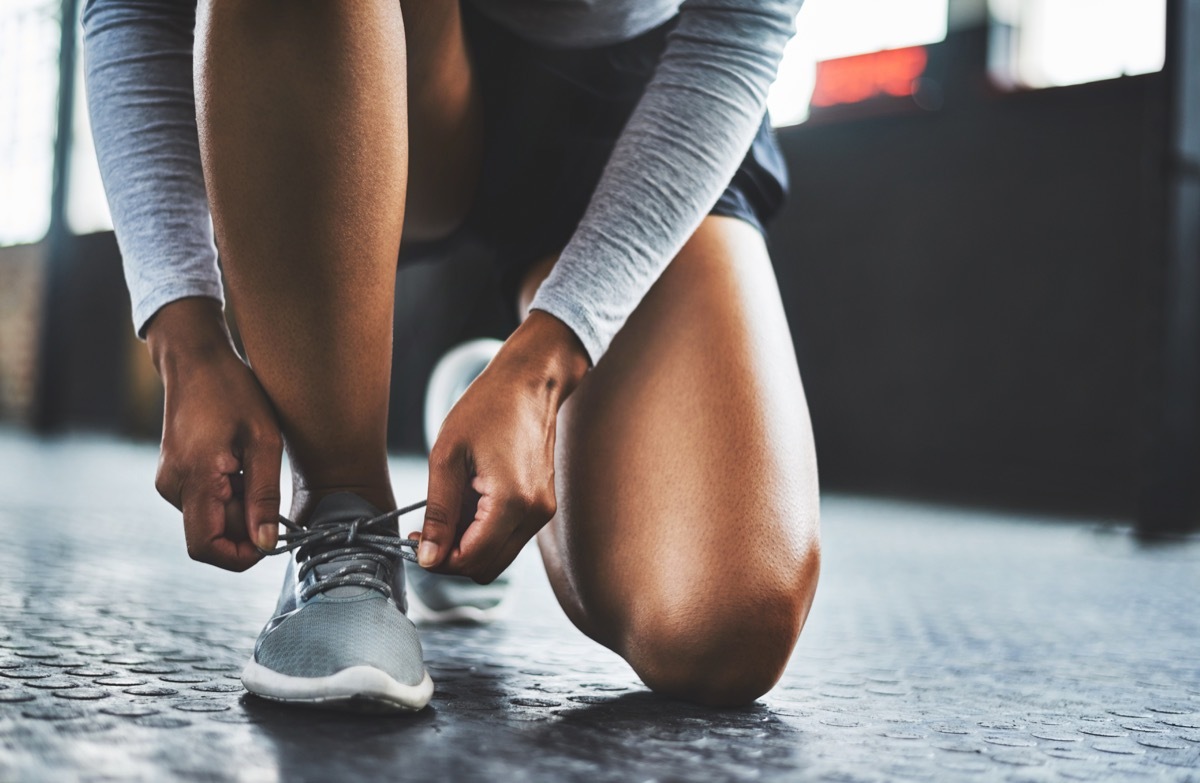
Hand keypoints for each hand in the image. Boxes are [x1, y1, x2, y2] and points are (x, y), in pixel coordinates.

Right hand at [147, 298, 282, 570]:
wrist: (196, 361)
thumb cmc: (234, 392)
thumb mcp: (264, 441)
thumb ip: (265, 496)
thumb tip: (266, 544)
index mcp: (194, 479)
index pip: (205, 548)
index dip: (240, 555)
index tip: (270, 538)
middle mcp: (172, 487)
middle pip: (212, 535)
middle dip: (246, 525)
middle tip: (266, 486)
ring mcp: (168, 482)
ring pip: (210, 520)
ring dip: (239, 507)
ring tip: (252, 467)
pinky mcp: (174, 477)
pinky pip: (204, 504)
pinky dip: (228, 496)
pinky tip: (239, 464)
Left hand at [419, 311, 588, 582]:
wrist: (531, 382)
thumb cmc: (487, 407)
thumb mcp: (447, 456)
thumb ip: (438, 513)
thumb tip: (428, 558)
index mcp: (512, 501)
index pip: (471, 560)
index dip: (437, 559)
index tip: (413, 539)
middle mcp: (535, 513)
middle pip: (487, 568)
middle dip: (451, 558)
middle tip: (424, 532)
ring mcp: (542, 511)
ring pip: (498, 557)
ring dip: (467, 545)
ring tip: (447, 510)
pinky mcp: (542, 505)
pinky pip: (509, 537)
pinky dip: (483, 532)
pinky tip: (467, 503)